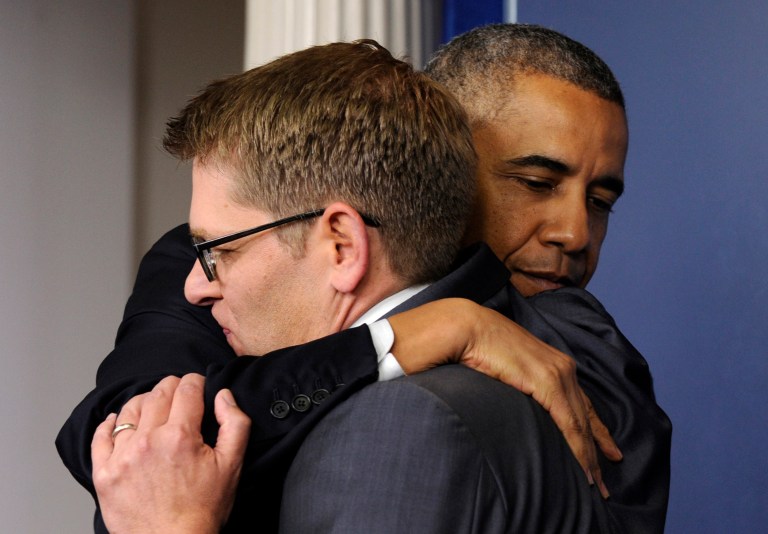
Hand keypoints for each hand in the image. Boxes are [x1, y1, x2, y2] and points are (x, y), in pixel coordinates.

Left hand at [91, 374, 250, 533]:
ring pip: (130, 410)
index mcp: (180, 436)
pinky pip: (101, 437)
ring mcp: (123, 456)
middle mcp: (148, 441)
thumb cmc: (202, 511)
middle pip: (159, 394)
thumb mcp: (232, 466)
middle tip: (180, 393)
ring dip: (145, 401)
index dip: (196, 381)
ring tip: (154, 407)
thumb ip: (234, 423)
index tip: (198, 385)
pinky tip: (118, 420)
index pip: (187, 389)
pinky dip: (110, 423)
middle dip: (173, 387)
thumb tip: (222, 396)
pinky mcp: (105, 473)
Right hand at [388, 298, 621, 498]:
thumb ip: (516, 385)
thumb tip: (515, 405)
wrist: (461, 327)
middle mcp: (561, 366)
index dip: (596, 431)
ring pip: (581, 424)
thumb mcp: (503, 369)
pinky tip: (582, 469)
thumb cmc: (473, 346)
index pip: (581, 403)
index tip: (609, 453)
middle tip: (603, 484)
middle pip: (586, 417)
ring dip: (589, 458)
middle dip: (597, 451)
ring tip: (594, 486)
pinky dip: (578, 449)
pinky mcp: (547, 381)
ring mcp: (557, 373)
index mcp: (552, 363)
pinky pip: (569, 423)